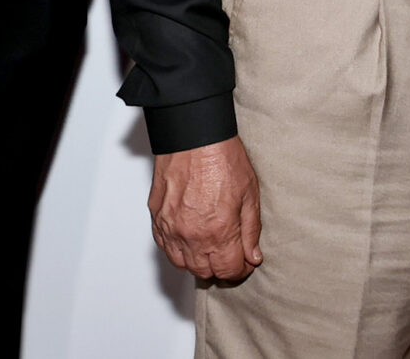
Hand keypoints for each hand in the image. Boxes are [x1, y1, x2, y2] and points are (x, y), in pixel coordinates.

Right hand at [149, 136, 263, 283]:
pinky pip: (166, 247)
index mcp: (219, 231)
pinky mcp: (157, 219)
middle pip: (205, 272)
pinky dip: (178, 249)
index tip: (245, 262)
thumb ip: (251, 230)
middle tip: (230, 256)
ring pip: (183, 264)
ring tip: (211, 248)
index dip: (240, 270)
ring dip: (198, 261)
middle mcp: (192, 236)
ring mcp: (171, 229)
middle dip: (220, 268)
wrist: (194, 136)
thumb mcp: (250, 194)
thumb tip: (252, 256)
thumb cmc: (223, 158)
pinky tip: (190, 239)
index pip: (228, 271)